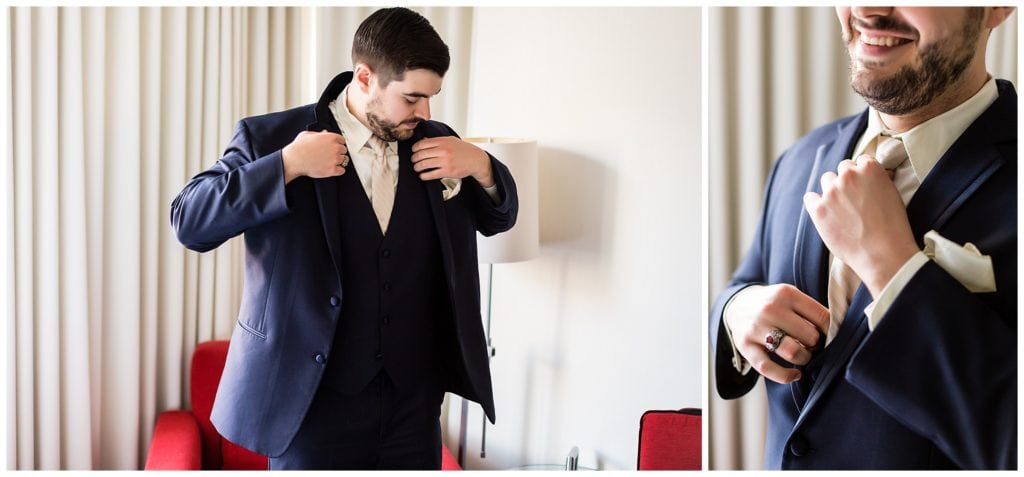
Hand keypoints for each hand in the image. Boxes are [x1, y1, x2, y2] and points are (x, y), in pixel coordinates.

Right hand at [281, 130, 347, 183]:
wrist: (294, 160)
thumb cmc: (298, 148)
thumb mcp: (307, 134)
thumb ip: (319, 134)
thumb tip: (324, 133)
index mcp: (330, 138)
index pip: (342, 140)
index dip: (338, 144)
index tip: (335, 147)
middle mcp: (335, 148)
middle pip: (344, 150)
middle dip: (338, 152)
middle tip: (331, 155)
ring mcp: (334, 159)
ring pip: (344, 160)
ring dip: (338, 161)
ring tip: (330, 162)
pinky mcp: (332, 170)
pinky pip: (342, 170)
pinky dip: (338, 170)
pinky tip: (333, 169)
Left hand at [410, 137, 493, 186]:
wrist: (475, 159)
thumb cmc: (463, 149)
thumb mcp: (450, 140)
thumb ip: (436, 140)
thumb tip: (422, 140)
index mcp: (442, 141)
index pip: (422, 144)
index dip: (414, 148)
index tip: (414, 151)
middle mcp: (443, 150)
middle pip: (421, 154)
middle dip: (414, 159)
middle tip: (413, 161)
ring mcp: (445, 161)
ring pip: (424, 164)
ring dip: (417, 167)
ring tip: (417, 168)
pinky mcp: (447, 171)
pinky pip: (431, 174)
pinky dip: (424, 176)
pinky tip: (422, 176)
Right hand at [725, 284, 829, 383]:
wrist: (737, 306)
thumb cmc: (772, 304)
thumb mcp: (789, 296)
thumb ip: (810, 310)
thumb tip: (835, 332)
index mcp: (785, 294)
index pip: (822, 317)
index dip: (830, 330)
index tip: (827, 334)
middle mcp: (770, 309)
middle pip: (809, 336)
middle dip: (815, 344)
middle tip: (810, 343)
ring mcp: (756, 328)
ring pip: (793, 352)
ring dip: (804, 358)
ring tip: (803, 355)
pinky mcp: (746, 346)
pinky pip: (769, 368)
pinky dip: (786, 376)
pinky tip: (795, 374)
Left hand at [802, 156, 918, 296]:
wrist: (883, 253)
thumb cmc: (892, 228)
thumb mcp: (891, 194)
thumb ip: (875, 181)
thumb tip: (864, 177)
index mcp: (870, 168)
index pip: (860, 161)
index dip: (862, 175)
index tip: (864, 187)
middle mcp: (849, 175)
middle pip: (842, 169)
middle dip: (847, 181)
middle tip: (853, 200)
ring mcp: (832, 191)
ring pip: (826, 180)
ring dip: (832, 190)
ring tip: (842, 209)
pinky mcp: (818, 208)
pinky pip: (810, 197)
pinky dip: (816, 204)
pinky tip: (824, 214)